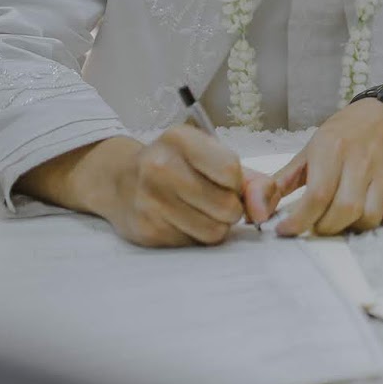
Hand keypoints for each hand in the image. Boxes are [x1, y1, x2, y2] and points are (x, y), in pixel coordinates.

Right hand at [83, 127, 275, 247]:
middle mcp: (159, 167)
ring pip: (213, 231)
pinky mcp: (146, 230)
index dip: (237, 183)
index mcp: (181, 139)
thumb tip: (262, 214)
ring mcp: (149, 200)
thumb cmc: (179, 167)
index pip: (231, 171)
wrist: (120, 180)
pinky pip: (192, 244)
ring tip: (201, 211)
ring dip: (216, 225)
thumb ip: (254, 182)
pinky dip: (194, 235)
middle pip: (226, 206)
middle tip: (216, 200)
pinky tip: (181, 220)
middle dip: (231, 208)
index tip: (226, 181)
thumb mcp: (215, 159)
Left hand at [272, 98, 382, 236]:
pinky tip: (370, 212)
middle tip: (316, 225)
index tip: (286, 229)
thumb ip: (284, 179)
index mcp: (332, 149)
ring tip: (342, 218)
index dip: (298, 220)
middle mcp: (361, 161)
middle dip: (324, 227)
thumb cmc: (346, 132)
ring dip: (351, 227)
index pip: (317, 195)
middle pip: (343, 211)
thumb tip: (260, 209)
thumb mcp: (311, 148)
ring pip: (369, 217)